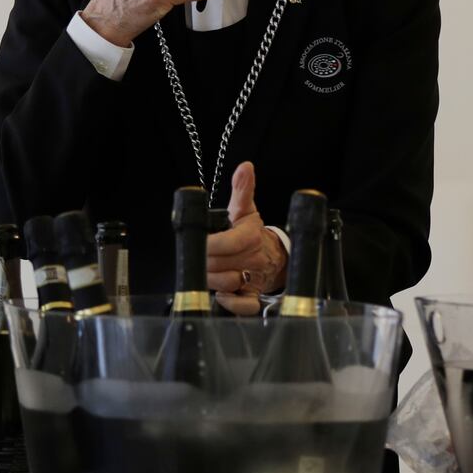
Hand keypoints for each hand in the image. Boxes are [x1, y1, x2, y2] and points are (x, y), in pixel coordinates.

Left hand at [207, 162, 287, 314]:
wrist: (273, 256)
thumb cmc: (253, 232)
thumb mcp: (245, 209)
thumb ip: (241, 189)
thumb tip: (245, 167)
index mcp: (249, 236)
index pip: (226, 243)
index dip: (208, 245)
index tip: (199, 242)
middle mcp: (252, 258)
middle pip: (218, 264)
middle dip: (204, 261)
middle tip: (201, 256)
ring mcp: (253, 278)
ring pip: (226, 284)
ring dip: (212, 280)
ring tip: (210, 270)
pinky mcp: (253, 296)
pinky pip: (243, 305)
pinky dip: (231, 302)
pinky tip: (224, 293)